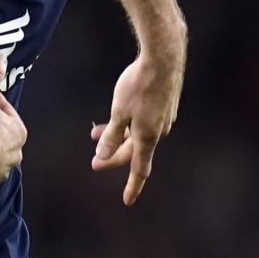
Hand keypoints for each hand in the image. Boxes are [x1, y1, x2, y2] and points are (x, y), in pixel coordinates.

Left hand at [92, 49, 184, 205]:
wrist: (163, 56)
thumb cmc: (139, 84)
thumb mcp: (118, 113)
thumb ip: (111, 136)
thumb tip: (103, 156)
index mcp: (148, 137)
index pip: (140, 169)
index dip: (132, 186)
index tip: (127, 201)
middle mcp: (158, 131)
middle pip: (134, 152)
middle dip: (113, 157)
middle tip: (94, 163)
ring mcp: (163, 118)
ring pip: (137, 135)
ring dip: (117, 138)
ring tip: (96, 134)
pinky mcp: (164, 105)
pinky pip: (143, 122)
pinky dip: (128, 125)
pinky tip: (117, 115)